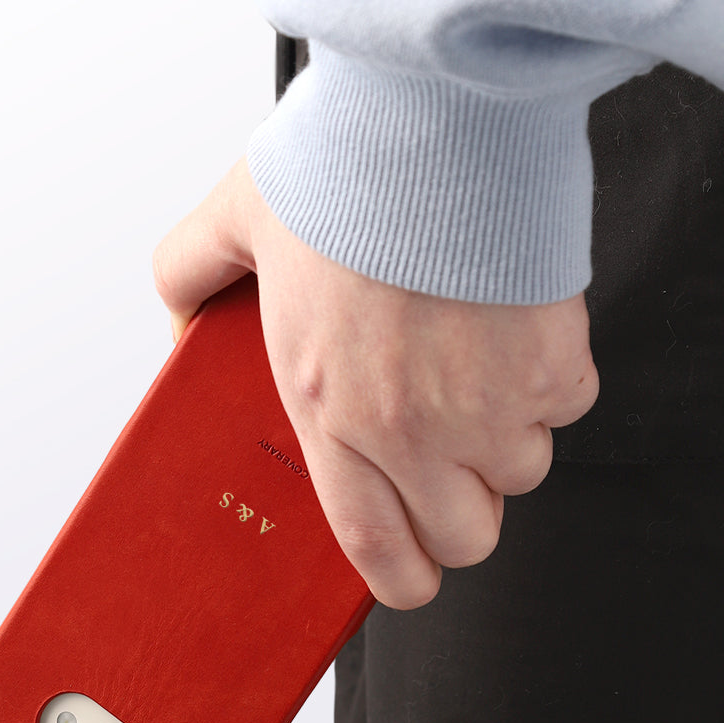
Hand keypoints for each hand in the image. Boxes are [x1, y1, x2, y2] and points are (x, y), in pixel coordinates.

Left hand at [153, 159, 598, 608]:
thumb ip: (186, 282)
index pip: (373, 548)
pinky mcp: (550, 365)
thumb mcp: (231, 228)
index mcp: (331, 414)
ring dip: (499, 444)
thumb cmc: (339, 178)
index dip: (399, 579)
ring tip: (468, 382)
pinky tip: (507, 341)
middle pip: (466, 538)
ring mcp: (487, 405)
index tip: (406, 572)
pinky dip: (544, 387)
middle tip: (441, 469)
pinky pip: (563, 410)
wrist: (430, 124)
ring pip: (519, 477)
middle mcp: (411, 429)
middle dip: (457, 516)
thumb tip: (178, 328)